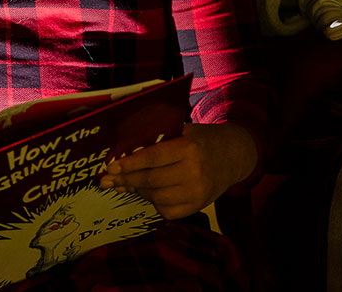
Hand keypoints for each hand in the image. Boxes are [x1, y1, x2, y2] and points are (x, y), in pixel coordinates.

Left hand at [98, 123, 257, 219]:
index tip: (111, 167)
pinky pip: (168, 211)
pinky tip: (148, 193)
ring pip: (156, 197)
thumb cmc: (201, 139)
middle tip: (107, 180)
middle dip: (126, 180)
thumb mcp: (183, 130)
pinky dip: (154, 203)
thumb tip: (123, 152)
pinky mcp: (198, 206)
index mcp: (189, 148)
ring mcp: (197, 192)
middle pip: (151, 180)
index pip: (153, 157)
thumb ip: (158, 139)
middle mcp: (194, 172)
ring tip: (127, 183)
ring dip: (138, 191)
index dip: (130, 163)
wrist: (234, 155)